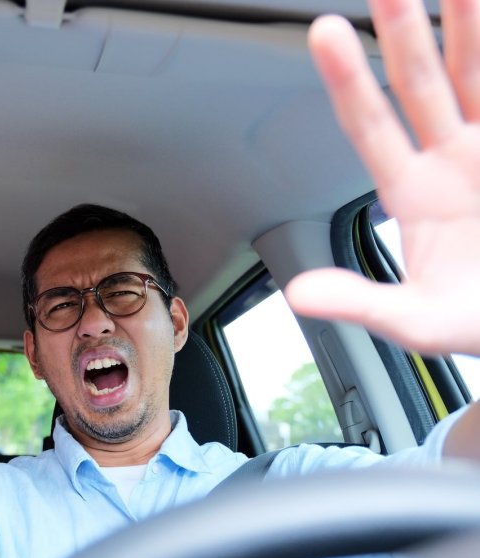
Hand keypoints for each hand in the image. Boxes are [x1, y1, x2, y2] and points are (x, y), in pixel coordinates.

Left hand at [285, 0, 479, 356]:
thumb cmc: (479, 321)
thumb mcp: (418, 323)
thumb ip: (361, 303)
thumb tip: (299, 295)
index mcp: (412, 193)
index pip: (371, 126)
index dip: (347, 81)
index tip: (322, 34)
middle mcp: (451, 160)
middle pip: (423, 82)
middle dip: (405, 29)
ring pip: (477, 73)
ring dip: (467, 25)